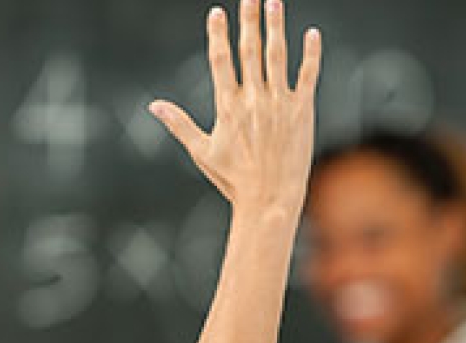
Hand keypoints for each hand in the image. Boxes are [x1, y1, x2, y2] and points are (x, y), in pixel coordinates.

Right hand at [149, 0, 321, 218]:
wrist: (270, 199)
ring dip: (276, 26)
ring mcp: (280, 104)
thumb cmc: (234, 180)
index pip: (221, 60)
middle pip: (249, 50)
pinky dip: (311, 54)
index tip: (217, 12)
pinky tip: (312, 34)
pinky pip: (308, 76)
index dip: (218, 34)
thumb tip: (153, 106)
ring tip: (274, 1)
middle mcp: (254, 100)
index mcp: (228, 107)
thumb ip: (179, 124)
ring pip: (277, 55)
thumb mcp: (201, 152)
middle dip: (248, 19)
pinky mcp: (302, 111)